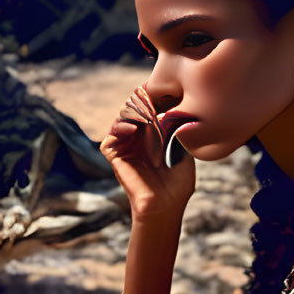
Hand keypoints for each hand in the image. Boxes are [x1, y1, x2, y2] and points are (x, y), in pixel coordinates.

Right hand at [100, 88, 195, 223]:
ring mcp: (125, 146)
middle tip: (153, 95)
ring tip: (145, 112)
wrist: (165, 205)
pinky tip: (133, 127)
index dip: (155, 98)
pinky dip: (120, 128)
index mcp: (153, 136)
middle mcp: (137, 138)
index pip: (150, 110)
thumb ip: (177, 130)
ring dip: (132, 112)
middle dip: (144, 101)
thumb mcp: (183, 150)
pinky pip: (111, 136)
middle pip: (135, 110)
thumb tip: (175, 108)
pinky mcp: (115, 155)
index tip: (167, 89)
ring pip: (123, 119)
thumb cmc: (178, 183)